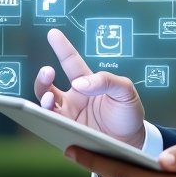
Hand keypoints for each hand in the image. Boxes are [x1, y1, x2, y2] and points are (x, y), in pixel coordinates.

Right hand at [33, 28, 145, 148]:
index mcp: (88, 83)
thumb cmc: (129, 113)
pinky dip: (45, 119)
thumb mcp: (125, 91)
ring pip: (46, 104)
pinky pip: (50, 124)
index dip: (62, 47)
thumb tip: (78, 83)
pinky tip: (49, 116)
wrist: (132, 143)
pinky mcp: (67, 132)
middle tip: (48, 71)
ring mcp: (69, 115)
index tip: (53, 33)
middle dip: (43, 77)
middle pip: (49, 84)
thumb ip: (106, 81)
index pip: (71, 61)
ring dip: (44, 98)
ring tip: (50, 98)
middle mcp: (74, 98)